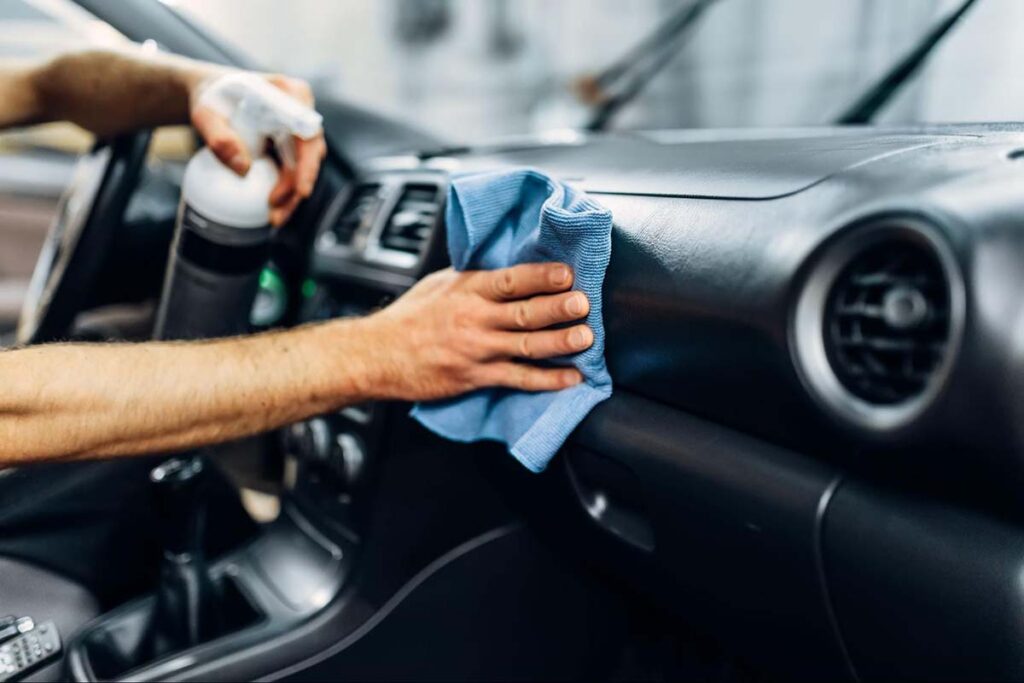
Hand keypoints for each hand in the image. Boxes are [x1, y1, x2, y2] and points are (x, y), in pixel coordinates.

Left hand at [190, 73, 326, 226]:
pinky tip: (273, 209)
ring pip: (305, 167)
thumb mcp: (205, 114)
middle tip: (276, 212)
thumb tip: (243, 169)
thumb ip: (219, 138)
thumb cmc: (210, 98)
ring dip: (292, 194)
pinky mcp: (292, 145)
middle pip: (311, 154)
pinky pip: (294, 170)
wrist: (212, 94)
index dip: (308, 163)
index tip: (301, 189)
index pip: (307, 132)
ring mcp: (299, 129)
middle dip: (297, 187)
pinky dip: (285, 191)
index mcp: (290, 93)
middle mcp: (302, 110)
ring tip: (274, 217)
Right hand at [366, 263, 593, 400]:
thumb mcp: (440, 284)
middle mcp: (474, 318)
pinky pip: (517, 379)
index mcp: (467, 289)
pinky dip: (546, 380)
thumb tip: (510, 269)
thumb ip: (475, 279)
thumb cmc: (409, 318)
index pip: (511, 280)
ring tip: (586, 338)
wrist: (376, 354)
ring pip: (526, 345)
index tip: (567, 273)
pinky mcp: (475, 377)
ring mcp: (476, 350)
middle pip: (524, 312)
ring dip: (559, 342)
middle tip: (584, 303)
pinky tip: (569, 379)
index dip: (541, 276)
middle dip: (558, 307)